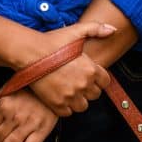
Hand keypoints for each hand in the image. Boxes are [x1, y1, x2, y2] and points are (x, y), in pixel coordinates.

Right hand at [0, 20, 114, 117]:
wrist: (29, 52)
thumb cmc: (52, 41)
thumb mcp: (76, 31)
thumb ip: (96, 29)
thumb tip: (113, 30)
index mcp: (91, 69)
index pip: (105, 82)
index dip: (98, 78)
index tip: (89, 74)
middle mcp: (83, 85)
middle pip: (94, 95)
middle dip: (89, 89)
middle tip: (78, 81)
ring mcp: (69, 96)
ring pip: (82, 106)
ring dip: (78, 100)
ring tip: (70, 90)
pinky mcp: (56, 104)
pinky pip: (68, 113)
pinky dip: (65, 107)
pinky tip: (61, 96)